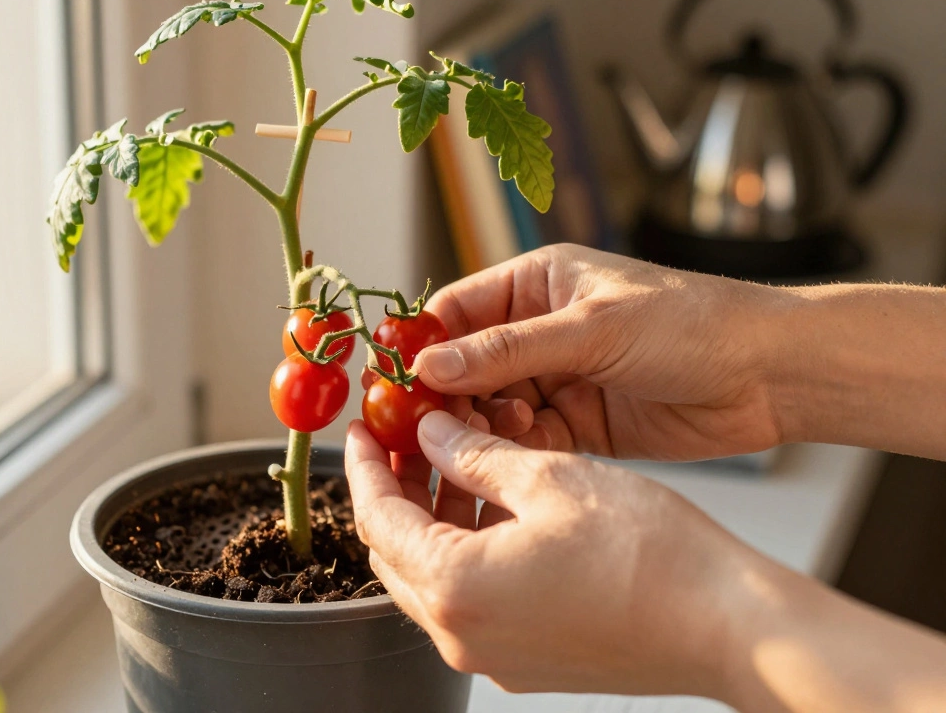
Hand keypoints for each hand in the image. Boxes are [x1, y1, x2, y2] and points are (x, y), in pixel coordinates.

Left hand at [344, 411, 757, 697]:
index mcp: (456, 587)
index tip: (363, 428)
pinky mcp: (525, 662)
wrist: (726, 625)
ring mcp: (492, 657)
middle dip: (395, 490)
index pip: (378, 518)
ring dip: (434, 519)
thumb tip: (433, 434)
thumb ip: (475, 456)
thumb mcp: (550, 479)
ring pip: (433, 578)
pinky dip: (467, 552)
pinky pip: (470, 602)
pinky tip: (494, 507)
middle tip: (406, 438)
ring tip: (458, 459)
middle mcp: (461, 635)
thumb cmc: (650, 553)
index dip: (365, 465)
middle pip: (396, 553)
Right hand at [413, 244, 783, 460]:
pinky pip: (527, 442)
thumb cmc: (694, 324)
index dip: (418, 345)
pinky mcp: (581, 426)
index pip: (455, 311)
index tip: (387, 381)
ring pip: (491, 409)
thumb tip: (429, 367)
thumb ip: (508, 351)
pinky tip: (510, 460)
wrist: (772, 376)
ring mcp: (559, 379)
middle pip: (466, 366)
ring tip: (475, 444)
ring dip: (479, 429)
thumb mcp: (592, 329)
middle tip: (418, 429)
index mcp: (538, 283)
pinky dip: (514, 453)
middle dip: (443, 397)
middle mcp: (541, 329)